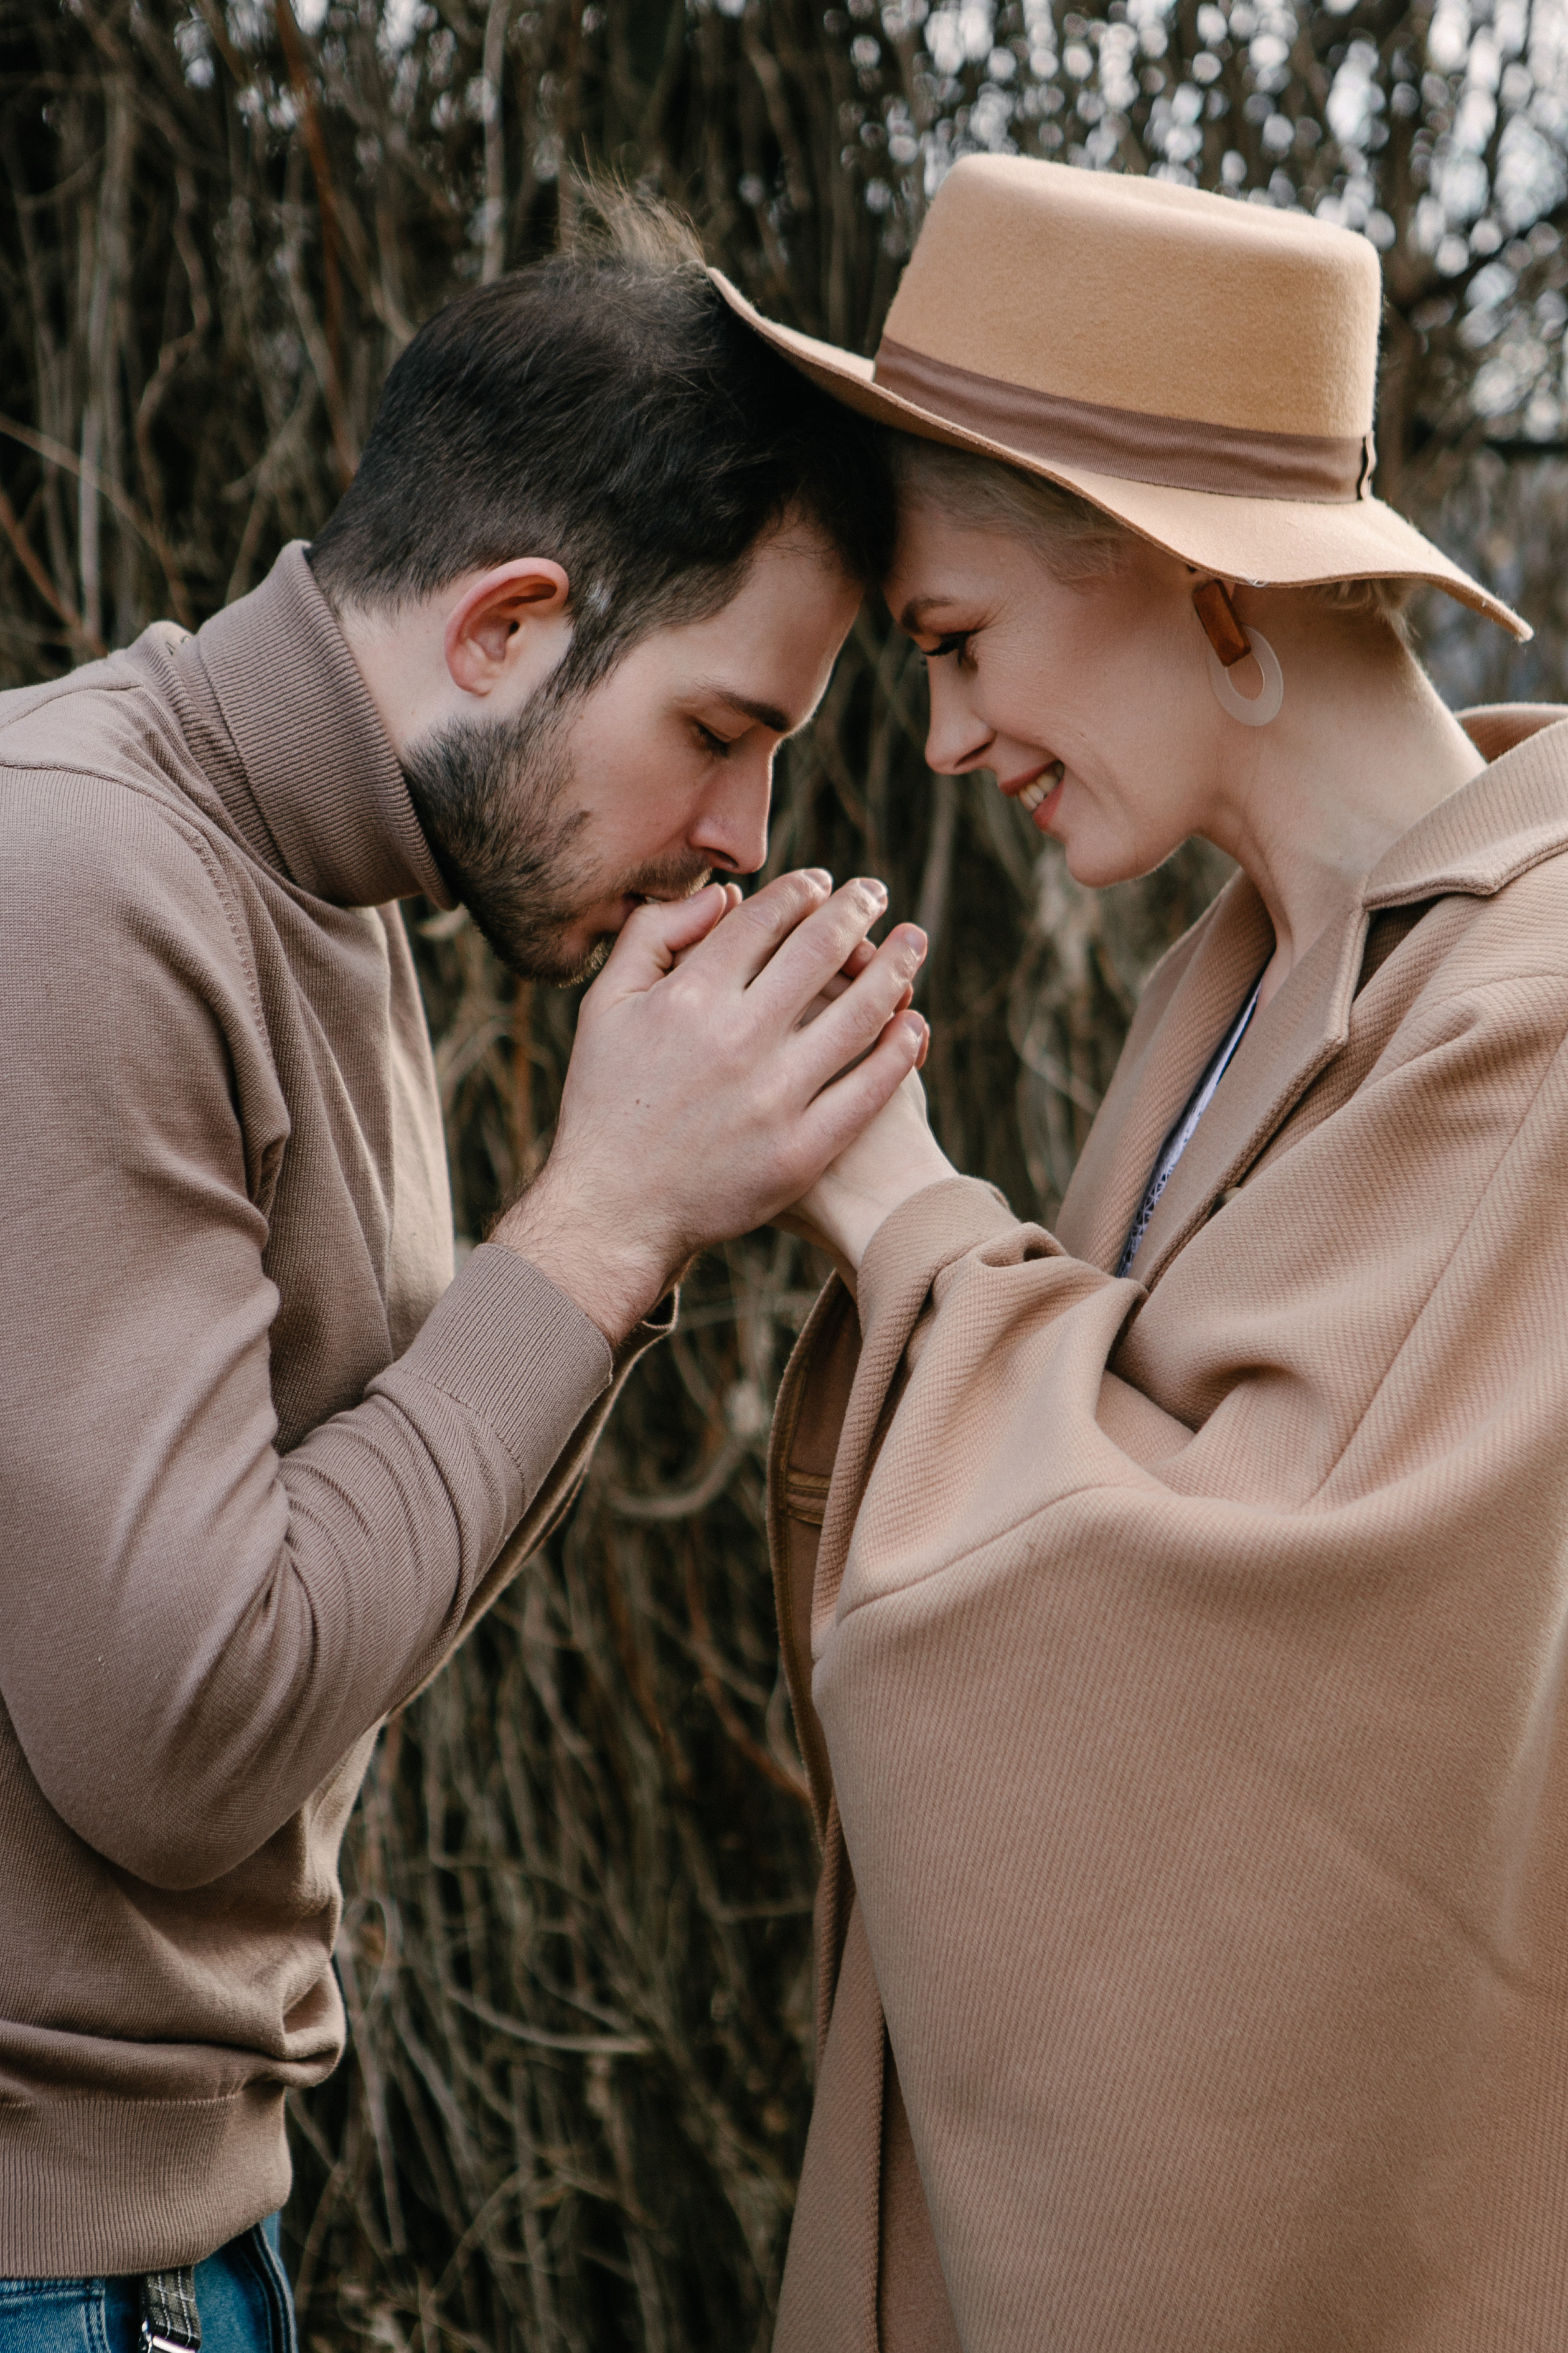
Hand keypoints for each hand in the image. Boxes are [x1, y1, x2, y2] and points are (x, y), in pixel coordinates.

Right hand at [493, 870, 928, 1340]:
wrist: (613, 1210)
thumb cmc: (605, 1101)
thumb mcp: (603, 1006)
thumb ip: (652, 936)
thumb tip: (721, 896)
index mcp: (688, 998)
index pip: (764, 921)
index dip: (801, 891)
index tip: (822, 884)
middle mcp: (736, 1041)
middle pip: (819, 952)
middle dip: (856, 910)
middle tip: (877, 893)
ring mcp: (774, 1098)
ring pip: (857, 1015)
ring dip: (895, 968)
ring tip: (913, 941)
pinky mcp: (801, 1152)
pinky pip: (867, 1090)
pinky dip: (898, 1051)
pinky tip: (913, 1024)